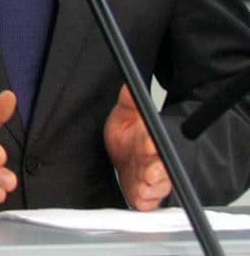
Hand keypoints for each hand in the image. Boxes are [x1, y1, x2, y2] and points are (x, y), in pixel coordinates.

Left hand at [104, 85, 171, 209]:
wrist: (123, 155)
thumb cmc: (129, 136)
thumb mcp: (126, 114)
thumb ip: (129, 100)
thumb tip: (129, 83)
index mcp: (151, 140)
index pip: (157, 140)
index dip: (152, 141)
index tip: (147, 142)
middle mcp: (154, 160)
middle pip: (161, 167)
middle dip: (157, 169)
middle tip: (150, 171)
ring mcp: (150, 178)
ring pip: (158, 185)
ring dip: (153, 186)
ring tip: (146, 184)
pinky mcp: (144, 194)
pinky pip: (148, 201)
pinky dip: (146, 201)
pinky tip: (141, 198)